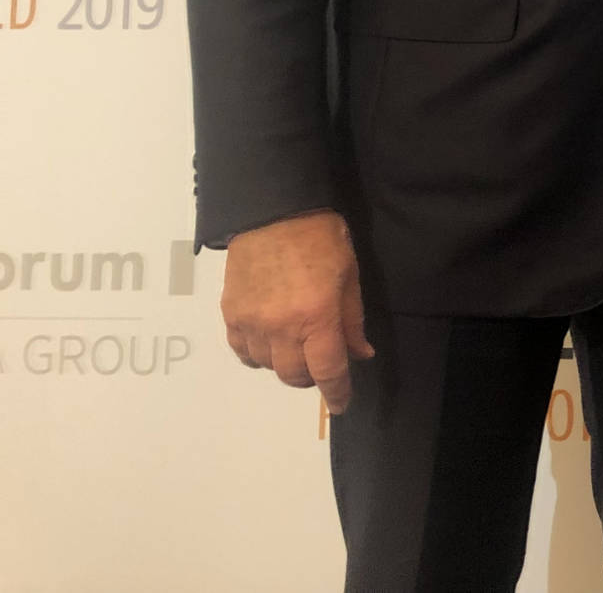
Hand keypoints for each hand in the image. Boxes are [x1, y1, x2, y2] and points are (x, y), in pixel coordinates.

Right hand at [220, 209, 373, 413]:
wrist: (273, 212)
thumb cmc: (321, 238)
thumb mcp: (350, 275)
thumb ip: (352, 320)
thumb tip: (360, 354)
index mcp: (316, 317)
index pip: (328, 370)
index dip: (337, 392)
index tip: (342, 403)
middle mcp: (280, 327)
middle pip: (294, 376)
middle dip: (312, 376)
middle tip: (321, 361)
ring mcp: (251, 323)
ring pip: (268, 366)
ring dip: (286, 363)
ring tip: (297, 343)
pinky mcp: (230, 314)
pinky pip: (243, 352)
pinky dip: (258, 354)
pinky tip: (270, 340)